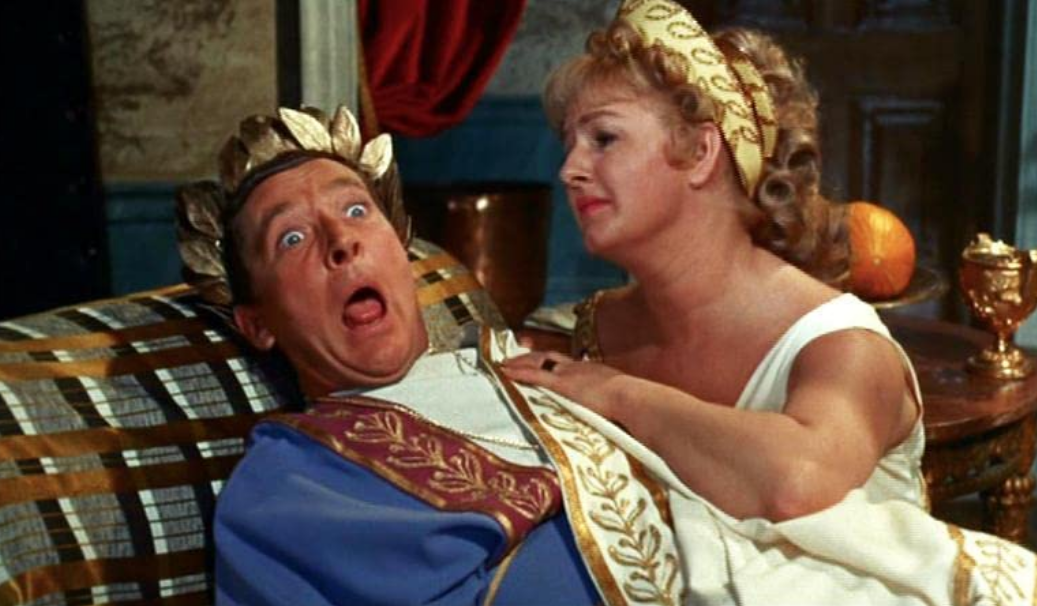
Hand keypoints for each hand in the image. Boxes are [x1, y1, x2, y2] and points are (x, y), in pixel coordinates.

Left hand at [500, 351, 628, 420]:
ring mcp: (568, 373)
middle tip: (513, 359)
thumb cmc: (630, 401)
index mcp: (590, 368)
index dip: (548, 359)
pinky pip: (535, 376)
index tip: (538, 360)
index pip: (564, 361)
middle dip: (529, 357)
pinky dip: (519, 373)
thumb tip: (612, 408)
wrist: (631, 398)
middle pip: (547, 357)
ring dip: (519, 363)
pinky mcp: (562, 384)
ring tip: (504, 366)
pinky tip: (506, 373)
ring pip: (537, 363)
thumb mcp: (618, 394)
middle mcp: (577, 366)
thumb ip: (610, 398)